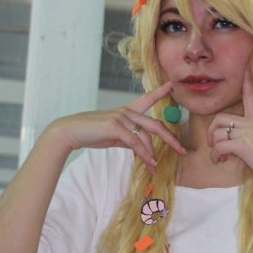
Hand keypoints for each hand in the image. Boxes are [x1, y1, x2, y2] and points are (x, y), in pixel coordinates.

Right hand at [48, 81, 185, 171]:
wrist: (70, 132)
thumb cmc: (91, 133)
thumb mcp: (113, 135)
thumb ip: (128, 138)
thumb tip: (141, 149)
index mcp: (126, 111)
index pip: (146, 99)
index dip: (159, 92)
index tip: (171, 84)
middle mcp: (127, 111)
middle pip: (155, 124)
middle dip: (170, 139)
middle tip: (182, 150)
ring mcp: (122, 117)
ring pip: (146, 137)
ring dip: (152, 154)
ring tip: (155, 167)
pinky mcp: (116, 126)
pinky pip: (136, 142)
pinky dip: (144, 155)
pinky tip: (149, 163)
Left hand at [206, 70, 252, 181]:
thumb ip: (251, 137)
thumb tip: (236, 145)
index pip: (250, 97)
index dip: (247, 82)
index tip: (247, 68)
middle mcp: (251, 123)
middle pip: (219, 118)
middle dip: (211, 132)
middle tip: (214, 145)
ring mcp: (246, 133)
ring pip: (216, 133)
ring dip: (213, 148)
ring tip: (220, 157)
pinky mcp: (242, 144)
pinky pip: (219, 146)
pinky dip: (216, 155)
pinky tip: (221, 161)